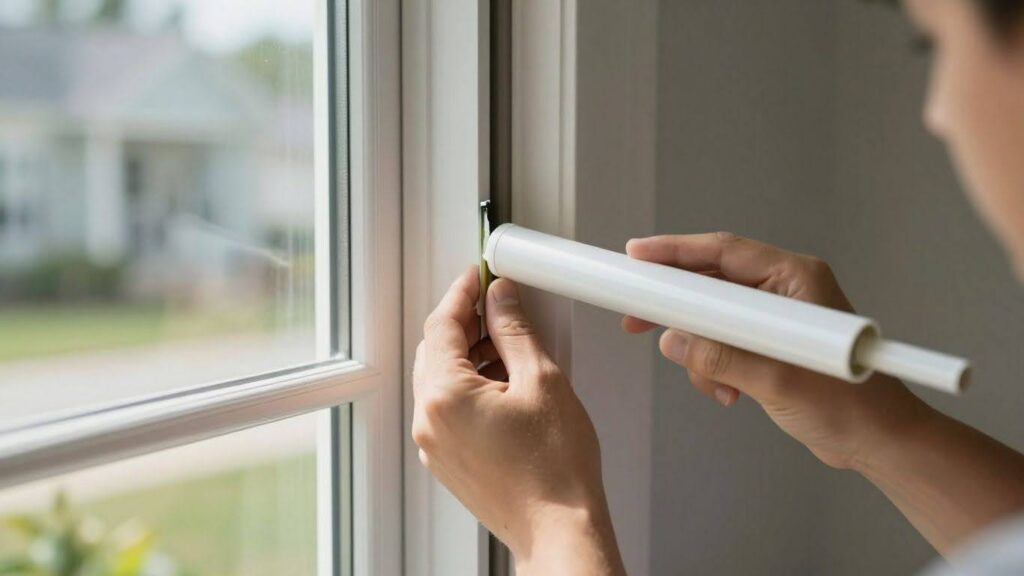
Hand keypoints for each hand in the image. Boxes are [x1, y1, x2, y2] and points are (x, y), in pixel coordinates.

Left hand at [413, 268, 624, 574]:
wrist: (559, 528)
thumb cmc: (555, 469)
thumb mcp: (541, 380)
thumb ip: (514, 330)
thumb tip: (500, 298)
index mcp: (446, 396)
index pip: (442, 324)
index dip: (463, 292)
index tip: (479, 276)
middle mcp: (429, 421)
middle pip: (436, 350)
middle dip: (465, 323)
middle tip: (497, 306)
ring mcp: (435, 445)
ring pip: (441, 379)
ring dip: (469, 355)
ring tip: (511, 348)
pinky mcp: (448, 461)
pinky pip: (448, 408)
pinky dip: (469, 386)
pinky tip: (504, 383)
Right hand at [623, 232, 929, 469]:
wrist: (877, 441)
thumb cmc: (851, 405)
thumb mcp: (777, 379)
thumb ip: (720, 357)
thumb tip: (671, 340)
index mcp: (794, 278)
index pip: (724, 251)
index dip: (676, 252)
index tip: (637, 256)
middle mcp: (783, 290)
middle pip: (711, 283)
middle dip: (677, 308)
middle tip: (636, 319)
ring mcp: (774, 318)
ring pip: (711, 319)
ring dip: (702, 352)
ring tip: (718, 384)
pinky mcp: (768, 343)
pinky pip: (722, 343)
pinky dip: (715, 367)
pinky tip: (731, 393)